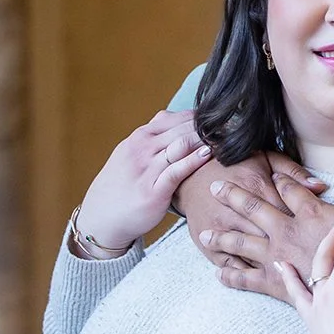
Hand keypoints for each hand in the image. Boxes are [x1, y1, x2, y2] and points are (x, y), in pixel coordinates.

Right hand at [73, 110, 214, 253]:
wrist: (102, 216)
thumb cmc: (123, 185)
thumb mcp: (132, 153)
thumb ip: (153, 137)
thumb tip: (174, 116)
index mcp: (139, 137)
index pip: (175, 118)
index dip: (200, 117)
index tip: (221, 119)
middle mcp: (142, 149)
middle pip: (182, 128)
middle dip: (208, 127)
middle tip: (231, 126)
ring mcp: (146, 169)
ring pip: (180, 145)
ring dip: (205, 139)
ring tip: (226, 137)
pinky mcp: (152, 191)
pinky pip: (176, 171)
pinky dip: (193, 160)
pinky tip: (207, 154)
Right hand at [175, 149, 319, 272]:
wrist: (190, 177)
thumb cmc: (234, 166)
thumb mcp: (265, 158)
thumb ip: (293, 173)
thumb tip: (320, 187)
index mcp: (258, 188)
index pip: (288, 211)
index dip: (307, 226)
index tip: (323, 235)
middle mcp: (240, 213)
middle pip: (273, 237)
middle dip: (294, 250)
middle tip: (315, 259)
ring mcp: (224, 232)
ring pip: (254, 254)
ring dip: (274, 265)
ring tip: (293, 272)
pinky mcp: (210, 247)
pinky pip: (232, 265)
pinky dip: (248, 274)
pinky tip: (266, 279)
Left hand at [206, 171, 333, 298]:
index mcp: (310, 212)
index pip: (288, 188)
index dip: (279, 179)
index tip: (270, 175)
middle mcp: (287, 230)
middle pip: (253, 207)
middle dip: (233, 195)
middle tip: (215, 186)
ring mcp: (277, 257)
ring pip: (241, 242)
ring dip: (221, 237)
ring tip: (203, 234)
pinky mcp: (274, 283)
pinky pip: (246, 278)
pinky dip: (231, 275)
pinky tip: (218, 273)